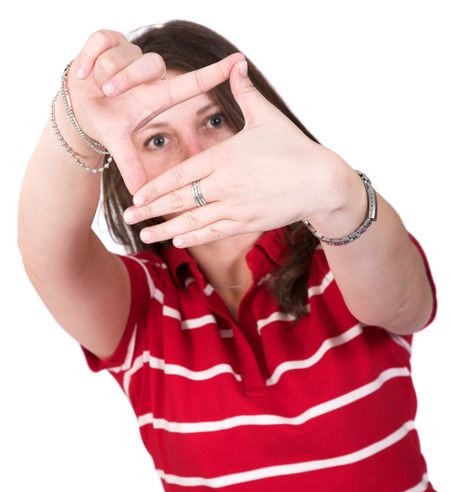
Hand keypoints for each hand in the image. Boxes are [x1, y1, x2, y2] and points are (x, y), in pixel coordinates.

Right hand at [68, 30, 243, 191]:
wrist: (76, 110)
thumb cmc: (105, 124)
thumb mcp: (118, 144)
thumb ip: (130, 166)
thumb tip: (138, 196)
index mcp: (157, 97)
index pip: (191, 83)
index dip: (215, 73)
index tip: (239, 61)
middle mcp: (150, 74)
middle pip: (149, 65)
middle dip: (124, 80)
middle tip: (107, 94)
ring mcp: (131, 55)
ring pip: (123, 56)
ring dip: (105, 74)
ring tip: (97, 87)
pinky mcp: (108, 40)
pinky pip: (101, 40)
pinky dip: (89, 57)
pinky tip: (84, 72)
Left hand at [124, 60, 352, 246]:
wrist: (322, 182)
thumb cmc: (294, 148)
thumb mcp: (267, 117)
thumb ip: (245, 93)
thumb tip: (237, 63)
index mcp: (223, 158)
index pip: (180, 175)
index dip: (156, 187)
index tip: (136, 194)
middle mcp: (224, 185)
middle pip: (179, 200)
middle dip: (151, 210)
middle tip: (128, 215)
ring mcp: (235, 207)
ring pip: (193, 221)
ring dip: (166, 229)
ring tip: (144, 234)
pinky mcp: (248, 223)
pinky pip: (215, 232)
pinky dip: (195, 237)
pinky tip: (178, 240)